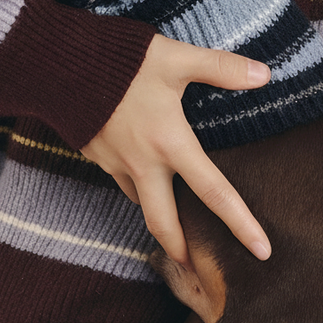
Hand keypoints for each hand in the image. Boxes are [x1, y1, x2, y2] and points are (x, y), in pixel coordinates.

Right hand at [79, 33, 271, 265]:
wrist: (57, 62)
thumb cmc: (121, 59)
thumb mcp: (175, 58)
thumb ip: (220, 67)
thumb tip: (264, 74)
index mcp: (170, 143)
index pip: (214, 192)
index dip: (241, 224)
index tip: (263, 252)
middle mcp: (143, 163)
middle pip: (164, 223)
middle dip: (181, 248)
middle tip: (195, 264)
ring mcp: (115, 162)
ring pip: (140, 201)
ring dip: (156, 213)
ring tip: (171, 213)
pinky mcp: (95, 155)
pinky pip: (120, 179)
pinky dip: (135, 184)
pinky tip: (141, 170)